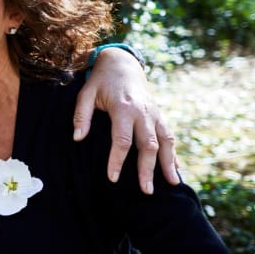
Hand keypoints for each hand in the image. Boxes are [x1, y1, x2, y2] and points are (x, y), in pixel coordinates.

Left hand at [73, 47, 179, 193]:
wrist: (122, 62)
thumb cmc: (100, 80)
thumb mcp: (85, 94)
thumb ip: (81, 116)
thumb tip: (77, 138)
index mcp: (123, 108)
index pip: (122, 140)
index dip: (117, 161)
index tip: (113, 178)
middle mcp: (143, 112)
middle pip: (148, 145)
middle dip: (148, 169)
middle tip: (146, 191)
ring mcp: (154, 113)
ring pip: (166, 141)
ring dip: (169, 163)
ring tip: (173, 184)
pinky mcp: (159, 114)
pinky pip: (169, 135)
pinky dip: (174, 153)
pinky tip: (176, 169)